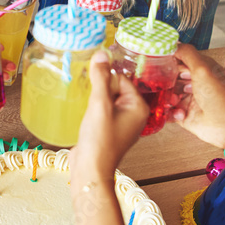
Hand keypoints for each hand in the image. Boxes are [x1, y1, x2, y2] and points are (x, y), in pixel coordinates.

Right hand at [70, 51, 148, 182]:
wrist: (90, 169)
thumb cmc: (100, 141)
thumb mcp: (99, 104)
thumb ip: (101, 78)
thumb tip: (101, 54)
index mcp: (139, 107)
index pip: (123, 79)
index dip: (107, 78)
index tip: (94, 77)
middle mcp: (134, 114)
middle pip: (116, 88)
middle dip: (101, 88)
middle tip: (92, 97)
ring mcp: (122, 123)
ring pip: (108, 99)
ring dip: (96, 98)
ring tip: (88, 106)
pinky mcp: (110, 129)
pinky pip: (103, 110)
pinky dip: (94, 109)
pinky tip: (85, 113)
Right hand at [170, 44, 224, 149]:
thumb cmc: (221, 99)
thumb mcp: (203, 69)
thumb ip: (187, 54)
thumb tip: (174, 44)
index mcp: (202, 70)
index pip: (180, 60)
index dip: (170, 62)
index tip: (162, 64)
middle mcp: (195, 84)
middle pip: (171, 78)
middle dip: (166, 82)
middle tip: (168, 84)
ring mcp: (189, 100)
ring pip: (168, 94)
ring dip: (167, 97)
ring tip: (174, 101)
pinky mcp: (184, 115)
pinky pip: (169, 111)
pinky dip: (169, 112)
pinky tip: (178, 113)